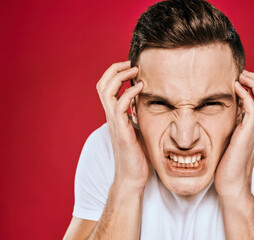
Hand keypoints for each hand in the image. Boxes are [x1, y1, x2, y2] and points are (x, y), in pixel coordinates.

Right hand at [96, 61, 148, 190]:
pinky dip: (129, 93)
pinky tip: (140, 88)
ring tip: (135, 70)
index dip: (115, 73)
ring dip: (120, 76)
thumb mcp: (137, 129)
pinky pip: (120, 106)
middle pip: (102, 85)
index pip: (106, 87)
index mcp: (114, 115)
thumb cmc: (137, 154)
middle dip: (115, 69)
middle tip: (131, 64)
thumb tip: (144, 102)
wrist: (132, 177)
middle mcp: (111, 117)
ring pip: (106, 92)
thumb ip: (136, 115)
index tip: (131, 67)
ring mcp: (115, 124)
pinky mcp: (122, 131)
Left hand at [214, 70, 253, 198]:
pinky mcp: (248, 133)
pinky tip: (235, 88)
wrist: (232, 182)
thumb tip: (229, 107)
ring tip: (240, 76)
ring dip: (253, 83)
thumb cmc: (229, 161)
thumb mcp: (232, 136)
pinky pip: (252, 108)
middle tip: (241, 73)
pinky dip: (246, 94)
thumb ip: (234, 122)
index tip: (239, 78)